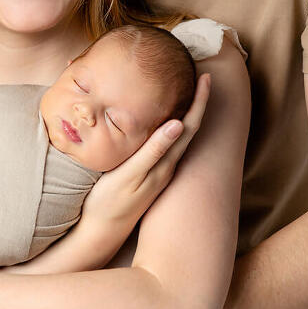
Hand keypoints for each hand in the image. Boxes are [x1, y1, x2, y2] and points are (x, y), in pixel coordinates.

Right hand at [80, 72, 211, 229]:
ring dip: (187, 112)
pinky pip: (169, 144)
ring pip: (181, 136)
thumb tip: (179, 124)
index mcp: (166, 162)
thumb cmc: (110, 202)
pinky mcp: (150, 174)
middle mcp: (168, 166)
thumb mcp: (130, 174)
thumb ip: (153, 150)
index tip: (206, 77)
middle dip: (198, 101)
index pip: (190, 125)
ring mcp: (160, 171)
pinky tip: (167, 121)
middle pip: (190, 128)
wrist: (101, 232)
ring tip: (189, 91)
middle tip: (202, 76)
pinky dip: (174, 126)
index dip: (199, 100)